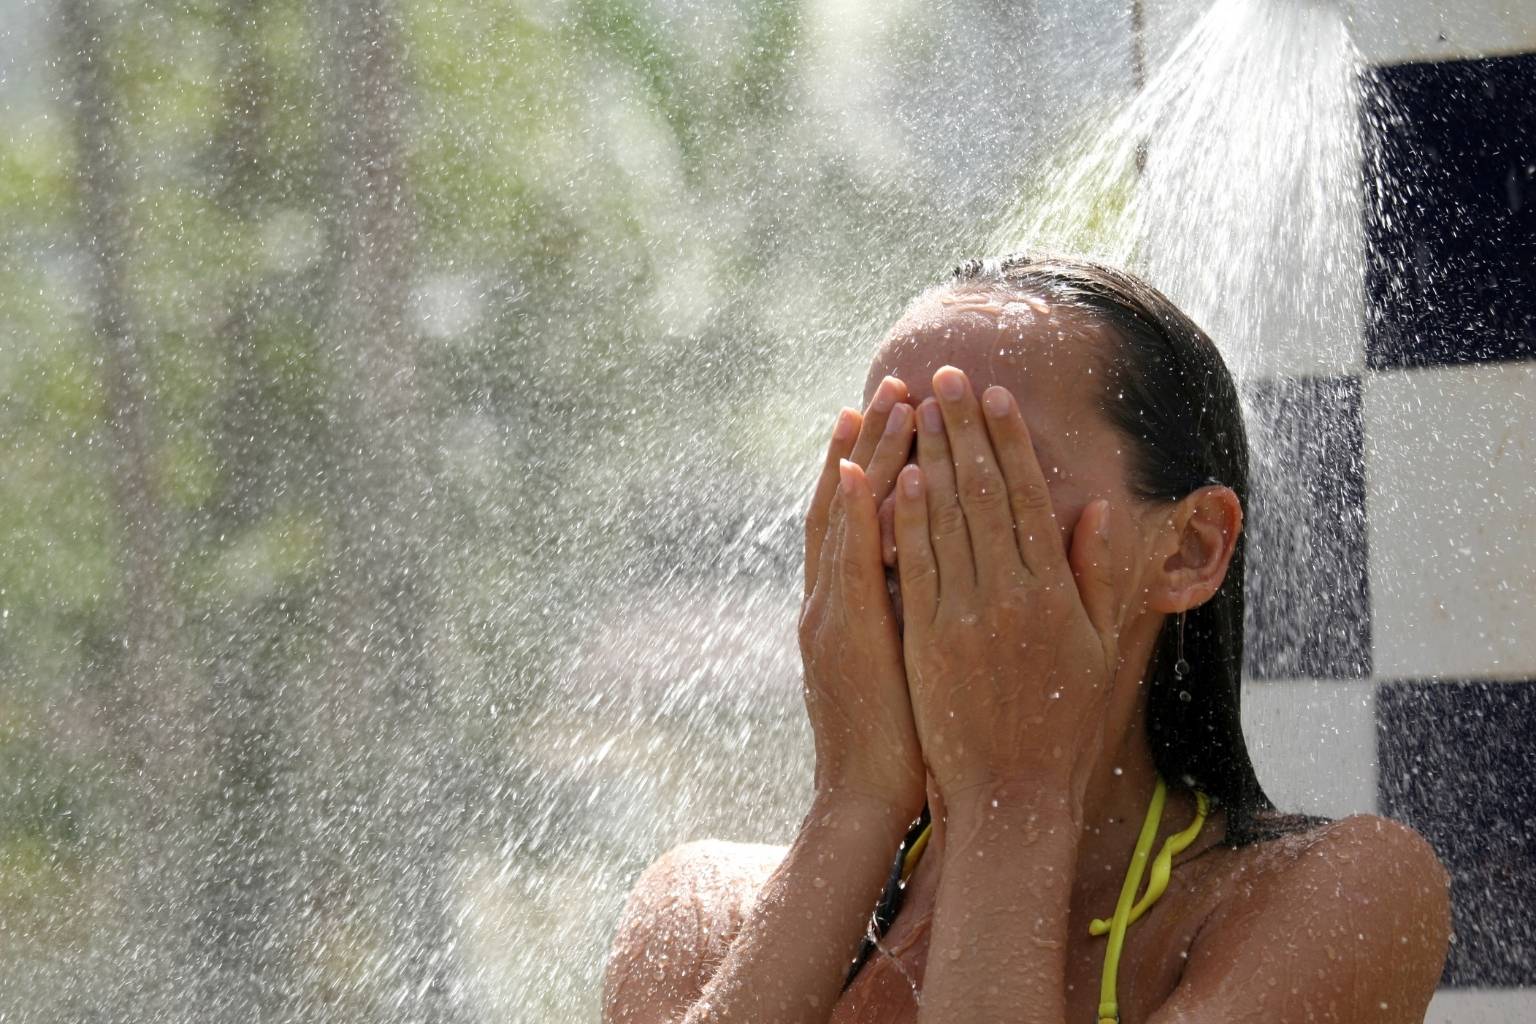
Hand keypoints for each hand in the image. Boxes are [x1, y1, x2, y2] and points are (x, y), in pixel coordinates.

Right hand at [799, 378, 924, 815]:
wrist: (869, 797)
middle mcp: (831, 597)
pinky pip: (849, 568)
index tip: (899, 408)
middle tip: (891, 383)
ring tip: (884, 402)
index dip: (879, 458)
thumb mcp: (912, 656)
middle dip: (869, 442)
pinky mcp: (845, 636)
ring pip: (847, 522)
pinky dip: (856, 518)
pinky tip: (868, 473)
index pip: (864, 515)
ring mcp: (832, 612)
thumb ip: (920, 603)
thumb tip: (946, 559)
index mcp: (849, 602)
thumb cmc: (905, 734)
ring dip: (865, 460)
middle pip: (848, 503)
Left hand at [891, 367, 1119, 804]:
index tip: (994, 395)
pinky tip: (894, 478)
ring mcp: (963, 616)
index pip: (1026, 496)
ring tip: (915, 406)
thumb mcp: (1099, 649)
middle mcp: (1010, 595)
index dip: (1009, 440)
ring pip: (942, 520)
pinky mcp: (925, 639)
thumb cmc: (1061, 723)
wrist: (1010, 794)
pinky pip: (912, 566)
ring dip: (926, 457)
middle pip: (981, 493)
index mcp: (1055, 592)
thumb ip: (1100, 576)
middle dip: (961, 428)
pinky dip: (903, 519)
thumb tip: (1098, 508)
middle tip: (944, 375)